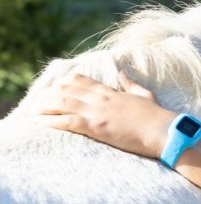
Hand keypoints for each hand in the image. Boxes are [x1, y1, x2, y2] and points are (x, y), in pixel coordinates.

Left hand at [33, 72, 176, 158]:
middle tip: (37, 102)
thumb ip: (130, 83)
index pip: (81, 80)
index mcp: (112, 92)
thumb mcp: (145, 95)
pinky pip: (67, 121)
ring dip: (44, 106)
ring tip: (32, 111)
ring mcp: (99, 112)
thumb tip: (122, 71)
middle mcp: (102, 99)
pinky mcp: (97, 126)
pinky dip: (50, 121)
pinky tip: (39, 122)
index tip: (53, 88)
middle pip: (66, 89)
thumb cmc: (159, 117)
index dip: (64, 82)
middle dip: (48, 94)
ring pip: (62, 103)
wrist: (165, 132)